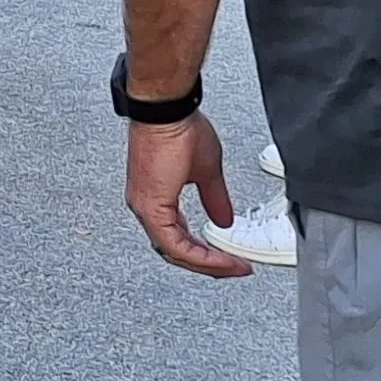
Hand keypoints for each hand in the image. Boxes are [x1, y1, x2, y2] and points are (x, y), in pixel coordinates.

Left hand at [125, 113, 251, 280]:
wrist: (167, 111)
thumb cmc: (177, 128)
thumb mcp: (206, 170)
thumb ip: (214, 199)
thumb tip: (223, 219)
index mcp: (156, 200)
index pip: (180, 240)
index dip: (207, 254)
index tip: (232, 259)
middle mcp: (145, 207)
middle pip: (176, 251)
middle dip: (210, 264)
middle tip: (235, 269)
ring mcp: (145, 208)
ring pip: (175, 251)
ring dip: (207, 263)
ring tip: (232, 266)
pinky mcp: (150, 206)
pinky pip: (174, 243)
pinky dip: (199, 254)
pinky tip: (219, 257)